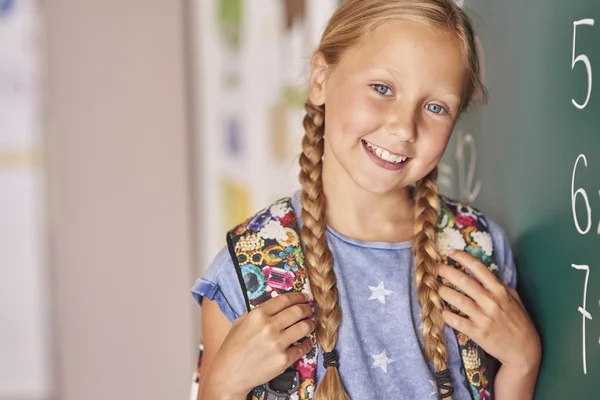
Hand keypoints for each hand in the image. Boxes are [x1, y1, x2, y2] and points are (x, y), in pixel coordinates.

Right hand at [206, 292, 314, 396]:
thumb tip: (273, 306)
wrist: (229, 374)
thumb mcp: (240, 323)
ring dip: (310, 324)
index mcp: (258, 315)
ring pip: (304, 327)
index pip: (284, 300)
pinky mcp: (283, 359)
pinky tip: (306, 342)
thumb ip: (256, 313)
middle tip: (309, 310)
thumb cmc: (232, 348)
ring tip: (310, 324)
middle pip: (297, 311)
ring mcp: (277, 343)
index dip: (298, 297)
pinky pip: (302, 348)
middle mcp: (269, 326)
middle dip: (307, 309)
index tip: (304, 297)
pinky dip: (307, 344)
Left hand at [437, 250, 540, 373]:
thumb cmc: (519, 322)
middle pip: (465, 282)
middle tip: (436, 267)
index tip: (450, 252)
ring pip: (459, 301)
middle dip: (447, 272)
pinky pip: (457, 322)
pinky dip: (447, 316)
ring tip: (436, 288)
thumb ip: (500, 286)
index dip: (463, 258)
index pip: (479, 269)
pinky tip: (442, 311)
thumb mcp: (514, 299)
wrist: (524, 350)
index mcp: (500, 291)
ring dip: (444, 292)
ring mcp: (484, 317)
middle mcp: (491, 302)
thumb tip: (484, 274)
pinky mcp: (478, 333)